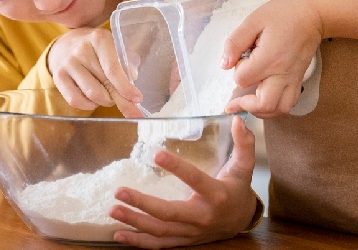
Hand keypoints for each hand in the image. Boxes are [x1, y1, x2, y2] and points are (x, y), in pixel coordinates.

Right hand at [48, 27, 143, 115]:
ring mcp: (68, 63)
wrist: (65, 45)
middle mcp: (81, 49)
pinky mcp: (58, 77)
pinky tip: (93, 99)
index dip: (126, 87)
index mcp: (99, 39)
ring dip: (105, 101)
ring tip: (109, 96)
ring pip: (92, 95)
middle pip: (104, 84)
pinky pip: (76, 101)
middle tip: (125, 100)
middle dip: (119, 98)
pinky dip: (89, 105)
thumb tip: (133, 83)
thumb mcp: (114, 48)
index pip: (113, 68)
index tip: (137, 99)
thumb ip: (127, 63)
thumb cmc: (97, 50)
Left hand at [109, 116, 257, 247]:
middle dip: (143, 204)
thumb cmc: (238, 189)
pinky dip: (138, 241)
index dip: (177, 168)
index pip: (195, 180)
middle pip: (169, 213)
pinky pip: (159, 244)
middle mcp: (202, 217)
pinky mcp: (183, 240)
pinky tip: (119, 234)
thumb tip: (238, 119)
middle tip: (119, 191)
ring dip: (135, 222)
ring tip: (113, 209)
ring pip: (160, 230)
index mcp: (216, 195)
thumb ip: (244, 143)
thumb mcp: (244, 166)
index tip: (156, 154)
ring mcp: (191, 232)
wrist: (241, 221)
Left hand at [222, 0, 322, 118]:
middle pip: (264, 104)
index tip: (238, 60)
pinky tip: (267, 98)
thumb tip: (224, 64)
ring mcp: (293, 78)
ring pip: (279, 109)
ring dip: (262, 111)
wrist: (313, 14)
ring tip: (250, 103)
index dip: (236, 71)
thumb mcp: (253, 21)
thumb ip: (235, 42)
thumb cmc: (283, 14)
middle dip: (246, 105)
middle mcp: (283, 73)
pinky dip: (277, 107)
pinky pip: (289, 102)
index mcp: (269, 58)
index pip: (243, 79)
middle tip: (234, 102)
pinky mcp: (299, 79)